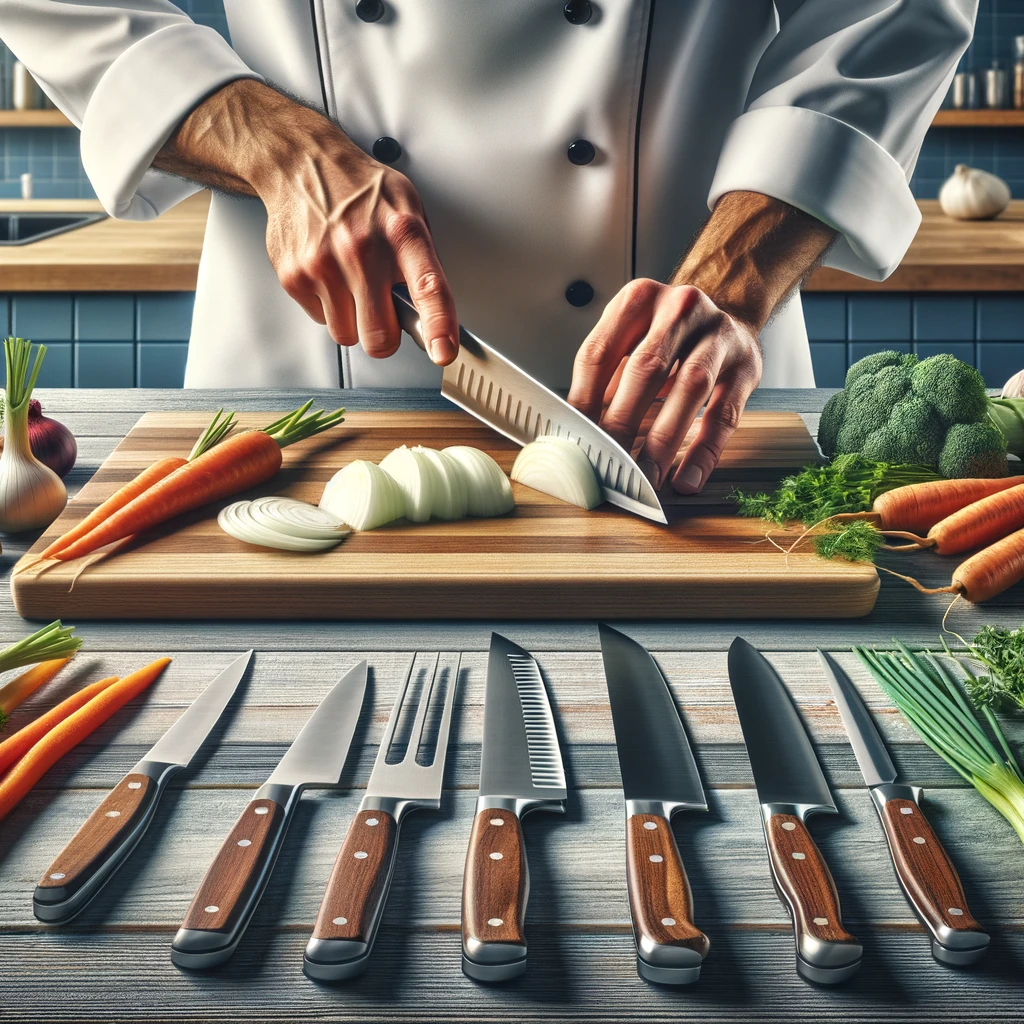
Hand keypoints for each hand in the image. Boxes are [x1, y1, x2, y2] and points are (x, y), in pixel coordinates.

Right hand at [155, 80, 457, 363]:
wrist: (302, 163)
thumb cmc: (360, 190)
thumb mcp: (408, 208)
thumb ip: (423, 259)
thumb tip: (433, 309)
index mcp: (402, 233)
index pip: (428, 287)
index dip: (439, 325)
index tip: (443, 352)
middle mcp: (362, 249)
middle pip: (379, 336)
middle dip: (384, 337)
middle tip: (382, 314)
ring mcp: (325, 264)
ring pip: (347, 334)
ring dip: (353, 320)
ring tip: (351, 283)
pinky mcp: (295, 275)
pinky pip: (321, 319)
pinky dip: (328, 306)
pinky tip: (329, 274)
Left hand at [567, 280, 761, 493]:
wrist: (730, 309)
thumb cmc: (669, 334)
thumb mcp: (631, 337)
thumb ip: (605, 376)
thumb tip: (574, 431)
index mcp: (638, 300)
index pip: (599, 353)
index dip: (583, 400)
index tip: (575, 439)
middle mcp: (680, 309)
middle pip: (645, 368)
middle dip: (622, 423)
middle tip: (607, 463)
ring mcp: (719, 333)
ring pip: (690, 388)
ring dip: (664, 440)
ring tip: (646, 477)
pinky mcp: (747, 364)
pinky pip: (725, 413)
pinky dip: (704, 450)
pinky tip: (687, 478)